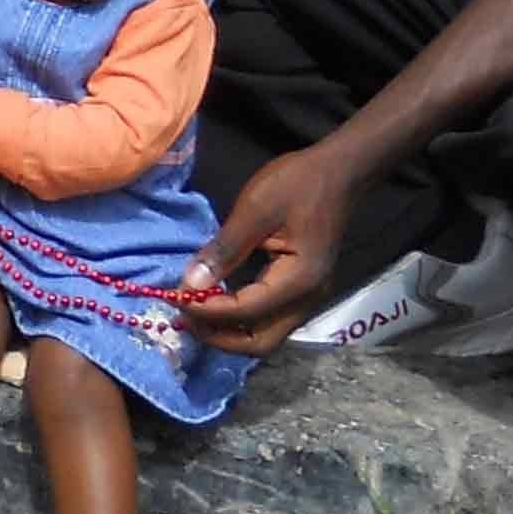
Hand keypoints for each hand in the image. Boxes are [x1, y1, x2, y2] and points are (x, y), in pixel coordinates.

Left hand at [178, 138, 373, 353]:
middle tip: (183, 316)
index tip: (173, 298)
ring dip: (228, 332)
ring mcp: (309, 298)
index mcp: (300, 280)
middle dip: (218, 336)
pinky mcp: (303, 291)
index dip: (206, 310)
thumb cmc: (298, 184)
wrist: (339, 172)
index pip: (245, 311)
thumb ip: (224, 250)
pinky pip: (270, 319)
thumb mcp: (255, 209)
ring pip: (265, 335)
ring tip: (194, 312)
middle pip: (259, 341)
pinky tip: (217, 303)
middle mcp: (309, 299)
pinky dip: (241, 319)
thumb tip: (190, 284)